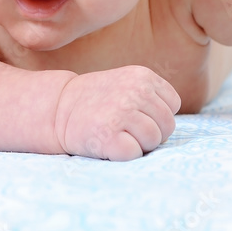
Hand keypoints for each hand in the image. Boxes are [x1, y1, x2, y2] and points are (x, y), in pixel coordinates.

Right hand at [54, 65, 180, 160]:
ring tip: (116, 134)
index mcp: (143, 76)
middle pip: (167, 126)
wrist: (58, 108)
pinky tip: (108, 143)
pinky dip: (123, 154)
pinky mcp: (109, 136)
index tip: (133, 114)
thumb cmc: (98, 102)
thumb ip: (152, 97)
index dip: (155, 115)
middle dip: (150, 133)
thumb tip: (172, 125)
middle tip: (123, 127)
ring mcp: (122, 113)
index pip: (172, 105)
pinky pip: (135, 154)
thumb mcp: (128, 85)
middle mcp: (136, 91)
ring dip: (137, 144)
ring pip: (154, 141)